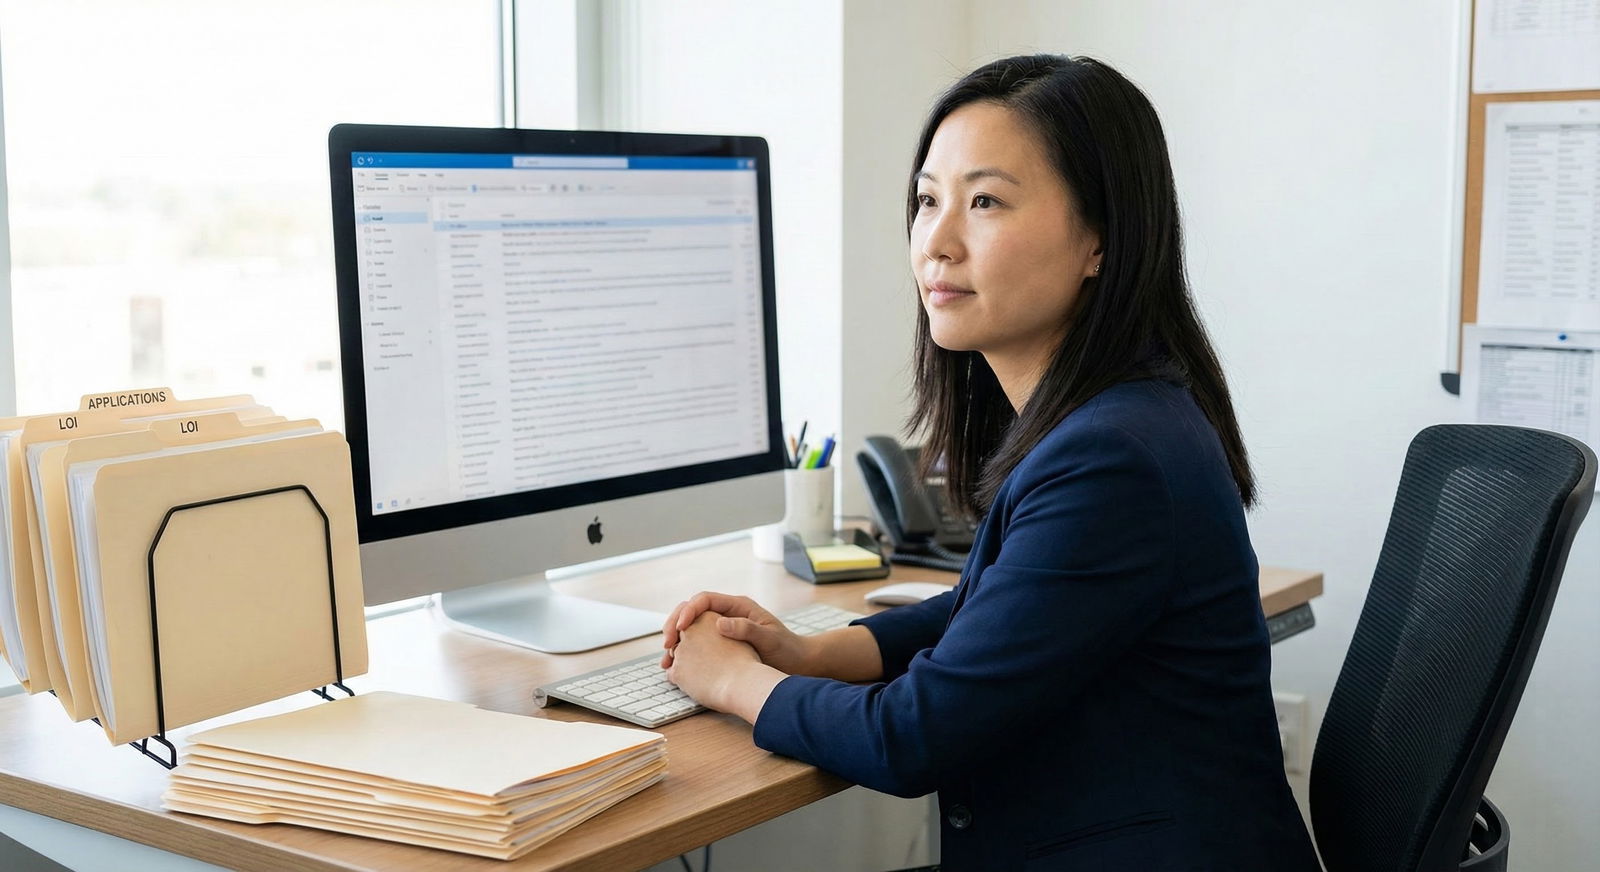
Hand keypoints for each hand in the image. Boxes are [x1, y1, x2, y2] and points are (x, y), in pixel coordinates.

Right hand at [665, 610, 780, 719]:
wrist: (797, 664)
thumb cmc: (787, 649)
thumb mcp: (769, 639)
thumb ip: (747, 629)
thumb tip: (720, 624)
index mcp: (738, 606)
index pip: (705, 600)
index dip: (688, 611)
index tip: (680, 628)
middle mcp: (727, 615)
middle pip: (692, 612)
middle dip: (675, 625)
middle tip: (667, 644)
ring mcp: (722, 630)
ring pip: (691, 629)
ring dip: (675, 641)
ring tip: (666, 659)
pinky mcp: (720, 646)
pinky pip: (697, 645)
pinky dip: (684, 654)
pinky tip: (676, 668)